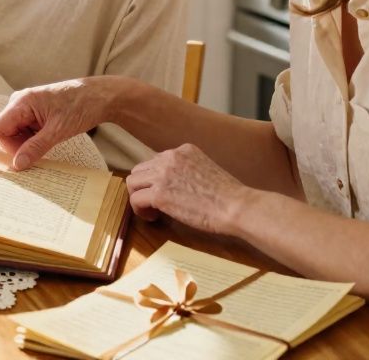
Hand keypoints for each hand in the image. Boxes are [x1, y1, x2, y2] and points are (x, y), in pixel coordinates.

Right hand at [0, 77, 123, 170]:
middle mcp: (18, 105)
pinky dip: (32, 143)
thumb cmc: (81, 105)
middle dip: (18, 149)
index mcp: (21, 103)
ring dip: (27, 146)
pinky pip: (23, 136)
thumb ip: (36, 147)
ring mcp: (25, 110)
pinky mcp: (32, 116)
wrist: (99, 96)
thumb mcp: (59, 130)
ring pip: (14, 138)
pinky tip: (47, 139)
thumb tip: (17, 165)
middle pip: (4, 136)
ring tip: (50, 138)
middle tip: (43, 147)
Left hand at [125, 144, 250, 233]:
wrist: (236, 206)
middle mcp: (170, 157)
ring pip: (133, 182)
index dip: (156, 179)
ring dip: (139, 197)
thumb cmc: (228, 196)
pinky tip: (153, 218)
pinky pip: (135, 199)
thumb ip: (186, 171)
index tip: (165, 192)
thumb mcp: (206, 170)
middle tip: (154, 203)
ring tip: (152, 211)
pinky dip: (140, 210)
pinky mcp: (159, 194)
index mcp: (184, 150)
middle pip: (140, 170)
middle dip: (144, 187)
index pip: (156, 161)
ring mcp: (163, 174)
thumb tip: (172, 184)